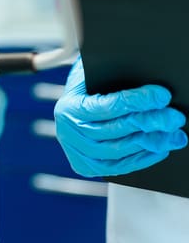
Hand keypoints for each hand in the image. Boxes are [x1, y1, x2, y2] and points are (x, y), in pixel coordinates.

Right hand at [54, 57, 186, 177]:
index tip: (163, 96)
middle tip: (174, 118)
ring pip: (116, 150)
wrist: (79, 103)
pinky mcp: (86, 165)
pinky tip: (160, 149)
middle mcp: (67, 132)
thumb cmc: (94, 85)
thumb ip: (118, 79)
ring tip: (174, 135)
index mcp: (68, 108)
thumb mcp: (99, 75)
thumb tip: (150, 79)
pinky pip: (116, 166)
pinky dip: (140, 159)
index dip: (137, 101)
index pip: (108, 106)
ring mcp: (76, 152)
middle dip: (149, 123)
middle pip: (114, 130)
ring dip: (150, 142)